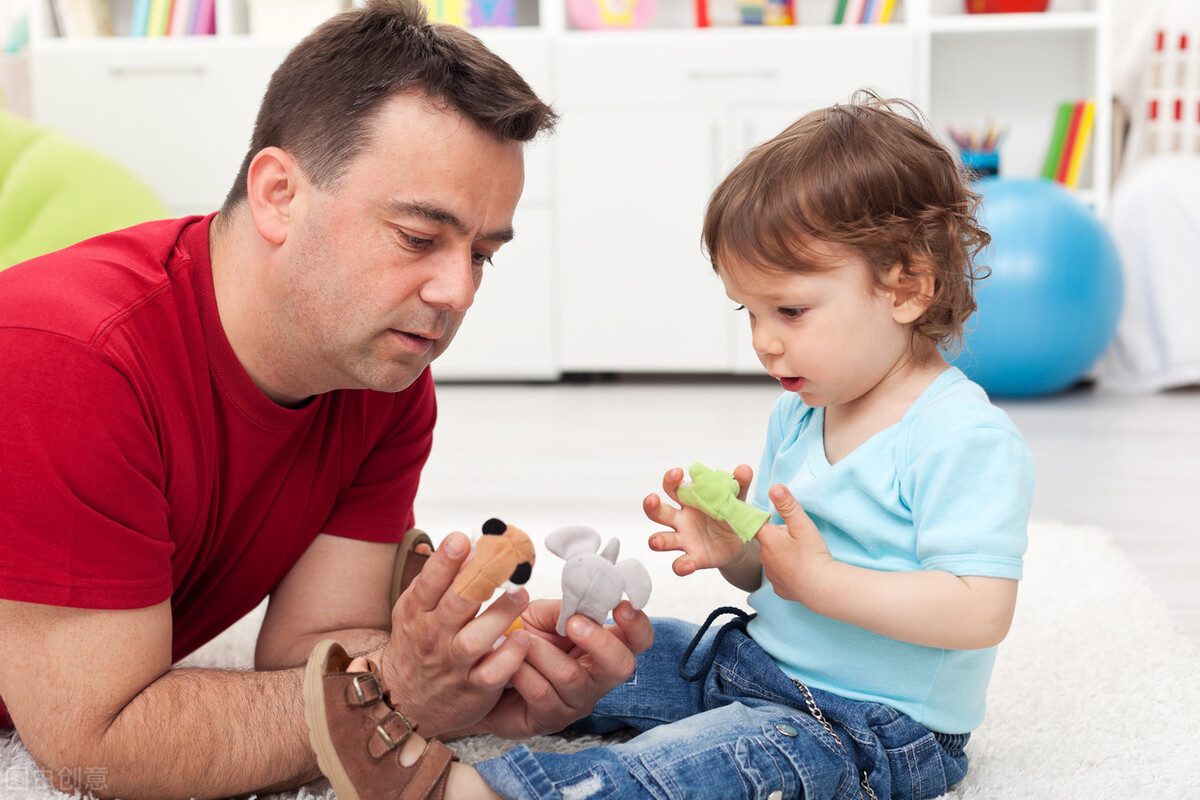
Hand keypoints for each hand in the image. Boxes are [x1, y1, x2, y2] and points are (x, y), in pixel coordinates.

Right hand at [375, 531, 532, 737]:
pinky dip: (509, 656)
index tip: (463, 539)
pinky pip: (494, 672)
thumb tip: (468, 542)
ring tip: (522, 595)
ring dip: (501, 615)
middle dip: (481, 580)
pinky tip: (522, 638)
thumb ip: (437, 577)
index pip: (429, 583)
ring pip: (476, 639)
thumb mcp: (415, 609)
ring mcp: (454, 663)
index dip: (445, 560)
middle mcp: (434, 636)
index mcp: (418, 612)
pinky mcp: (474, 687)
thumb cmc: (418, 644)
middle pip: (456, 605)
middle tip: (505, 560)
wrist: (403, 700)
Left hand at [469, 598, 653, 739]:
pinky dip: (523, 670)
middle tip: (572, 623)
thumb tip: (583, 596)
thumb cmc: (520, 640)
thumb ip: (564, 607)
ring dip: (541, 651)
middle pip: (621, 665)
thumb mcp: (541, 615)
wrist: (486, 672)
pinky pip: (542, 693)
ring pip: (571, 676)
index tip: (621, 607)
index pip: (638, 640)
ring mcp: (577, 701)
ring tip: (520, 638)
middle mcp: (597, 677)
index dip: (637, 625)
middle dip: (598, 641)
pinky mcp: (551, 719)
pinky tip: (511, 662)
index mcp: (603, 646)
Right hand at [644, 464, 753, 575]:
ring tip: (657, 541)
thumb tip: (744, 469)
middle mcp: (681, 519)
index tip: (677, 473)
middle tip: (651, 499)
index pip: (672, 487)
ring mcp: (684, 539)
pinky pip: (680, 563)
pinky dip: (681, 565)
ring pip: (663, 538)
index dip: (671, 480)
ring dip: (657, 540)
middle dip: (651, 506)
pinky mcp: (693, 558)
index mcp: (689, 501)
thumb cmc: (730, 514)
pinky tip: (686, 564)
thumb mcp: (736, 499)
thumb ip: (740, 485)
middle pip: (659, 511)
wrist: (740, 542)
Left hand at [756, 484, 834, 602]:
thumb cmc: (812, 554)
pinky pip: (780, 575)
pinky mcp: (779, 588)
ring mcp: (771, 574)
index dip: (764, 519)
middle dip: (778, 537)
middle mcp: (764, 557)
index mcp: (767, 539)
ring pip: (773, 558)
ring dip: (783, 554)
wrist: (821, 587)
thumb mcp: (802, 524)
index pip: (756, 523)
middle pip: (767, 541)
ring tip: (800, 554)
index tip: (770, 517)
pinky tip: (799, 570)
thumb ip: (788, 505)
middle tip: (796, 538)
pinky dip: (788, 572)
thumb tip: (774, 488)